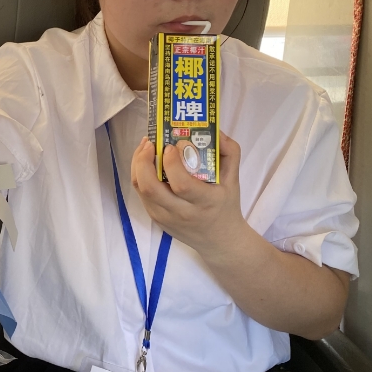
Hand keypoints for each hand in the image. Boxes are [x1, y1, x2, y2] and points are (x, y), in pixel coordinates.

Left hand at [130, 133, 249, 257]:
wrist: (219, 241)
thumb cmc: (225, 205)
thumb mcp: (234, 179)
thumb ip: (229, 152)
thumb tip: (215, 130)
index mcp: (204, 202)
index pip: (181, 184)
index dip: (172, 163)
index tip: (172, 146)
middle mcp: (182, 212)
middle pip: (151, 188)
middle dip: (144, 161)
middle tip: (150, 143)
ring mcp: (165, 217)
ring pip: (141, 190)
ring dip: (138, 165)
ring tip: (145, 147)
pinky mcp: (156, 219)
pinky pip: (141, 194)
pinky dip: (139, 175)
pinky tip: (145, 161)